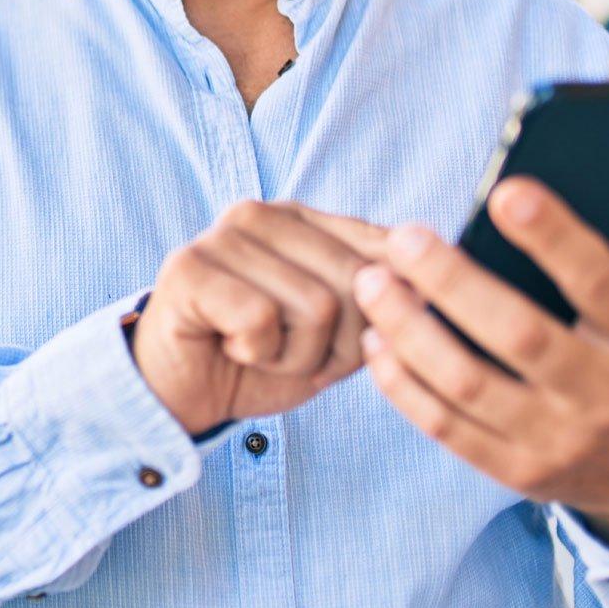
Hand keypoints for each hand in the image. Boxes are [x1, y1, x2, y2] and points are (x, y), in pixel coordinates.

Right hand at [131, 201, 388, 437]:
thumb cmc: (260, 359)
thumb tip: (426, 283)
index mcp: (302, 218)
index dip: (376, 318)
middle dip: (337, 345)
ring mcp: (222, 234)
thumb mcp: (336, 332)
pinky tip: (230, 346)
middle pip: (356, 283)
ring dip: (295, 355)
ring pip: (316, 307)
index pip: (384, 253)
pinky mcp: (188, 267)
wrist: (181, 395)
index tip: (336, 341)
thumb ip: (378, 300)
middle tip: (288, 350)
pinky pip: (262, 319)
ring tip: (258, 349)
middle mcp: (262, 212)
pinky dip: (256, 354)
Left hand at [354, 180, 608, 553]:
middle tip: (405, 237)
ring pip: (469, 384)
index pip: (596, 282)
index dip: (552, 237)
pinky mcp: (515, 470)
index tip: (506, 192)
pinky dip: (404, 386)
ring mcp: (555, 439)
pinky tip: (377, 343)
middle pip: (518, 335)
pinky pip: (447, 428)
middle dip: (454, 282)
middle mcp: (600, 393)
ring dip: (410, 332)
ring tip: (373, 283)